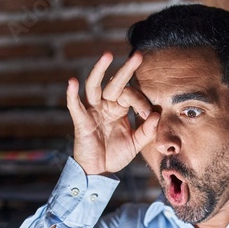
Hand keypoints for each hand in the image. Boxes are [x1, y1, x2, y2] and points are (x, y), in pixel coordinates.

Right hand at [66, 52, 159, 175]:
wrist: (99, 172)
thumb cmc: (115, 155)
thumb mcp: (135, 143)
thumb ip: (147, 130)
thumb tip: (157, 114)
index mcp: (118, 108)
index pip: (131, 95)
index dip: (141, 102)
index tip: (147, 114)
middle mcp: (105, 105)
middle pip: (114, 83)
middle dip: (126, 69)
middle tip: (138, 55)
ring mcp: (92, 111)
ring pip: (94, 86)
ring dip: (99, 70)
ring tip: (107, 55)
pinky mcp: (81, 122)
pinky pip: (75, 106)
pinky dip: (72, 94)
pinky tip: (72, 82)